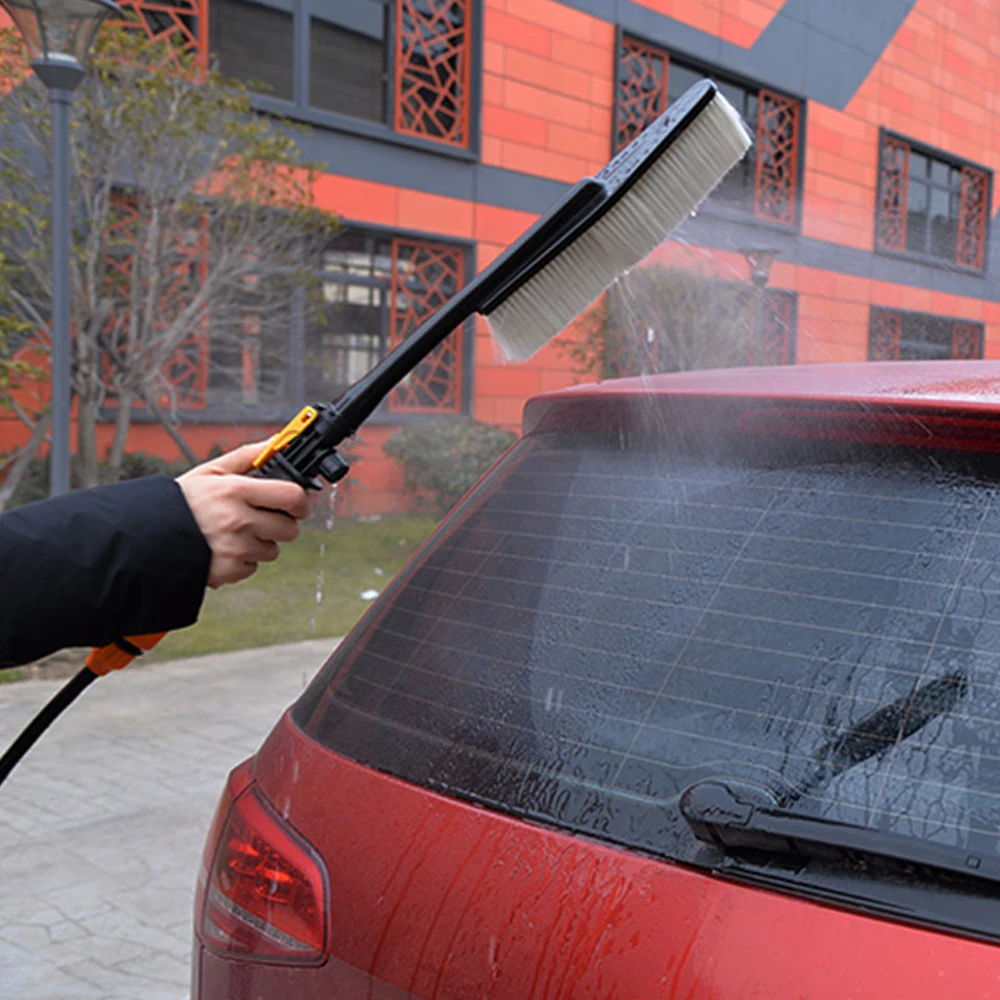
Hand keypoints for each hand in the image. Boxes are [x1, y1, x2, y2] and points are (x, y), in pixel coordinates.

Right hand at [177, 441, 309, 587]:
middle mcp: (238, 520)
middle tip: (262, 519)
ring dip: (260, 544)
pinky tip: (223, 549)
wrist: (147, 536)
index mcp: (236, 491)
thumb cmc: (181, 502)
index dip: (300, 502)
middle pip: (290, 529)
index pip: (292, 496)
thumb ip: (248, 456)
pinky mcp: (228, 571)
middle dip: (281, 525)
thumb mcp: (211, 471)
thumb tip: (278, 441)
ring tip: (234, 533)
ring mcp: (235, 548)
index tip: (296, 504)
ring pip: (272, 550)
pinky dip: (243, 561)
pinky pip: (253, 567)